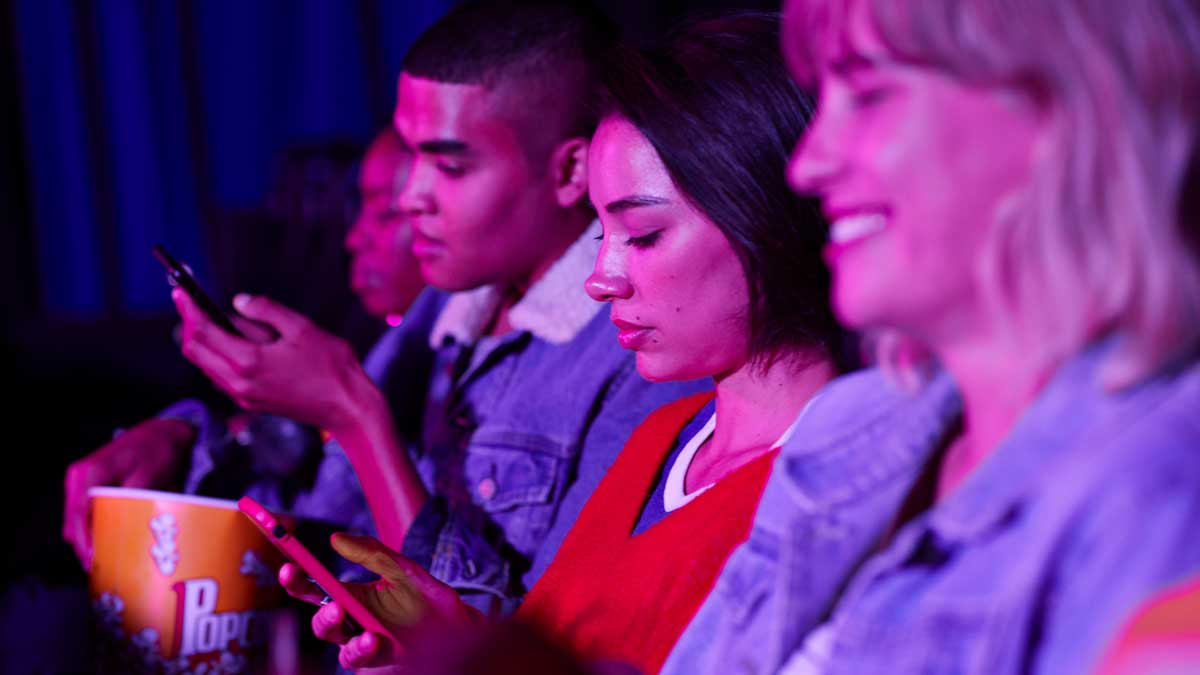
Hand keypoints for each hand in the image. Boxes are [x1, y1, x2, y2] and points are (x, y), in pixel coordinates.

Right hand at [62, 417, 194, 569]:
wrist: (163, 432)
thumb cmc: (158, 451)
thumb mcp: (148, 478)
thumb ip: (131, 504)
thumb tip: (124, 535)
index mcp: (88, 474)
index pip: (77, 518)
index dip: (84, 544)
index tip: (94, 564)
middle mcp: (78, 478)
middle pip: (73, 524)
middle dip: (86, 548)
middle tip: (105, 569)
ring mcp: (82, 482)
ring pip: (78, 521)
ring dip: (90, 540)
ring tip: (109, 562)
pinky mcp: (90, 486)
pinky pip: (87, 514)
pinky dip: (96, 529)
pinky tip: (111, 543)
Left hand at [174, 290, 367, 430]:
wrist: (347, 407)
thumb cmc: (332, 367)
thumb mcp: (302, 328)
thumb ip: (267, 310)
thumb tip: (239, 301)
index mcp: (249, 361)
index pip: (203, 332)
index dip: (189, 308)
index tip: (181, 290)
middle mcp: (239, 383)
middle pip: (195, 352)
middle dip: (188, 323)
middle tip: (189, 301)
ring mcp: (244, 396)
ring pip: (205, 366)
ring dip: (201, 341)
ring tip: (207, 317)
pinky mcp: (252, 402)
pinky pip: (220, 377)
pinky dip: (215, 357)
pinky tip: (229, 343)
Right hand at [280, 533, 479, 670]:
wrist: (460, 630)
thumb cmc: (429, 600)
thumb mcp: (405, 570)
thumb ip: (373, 554)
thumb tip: (335, 538)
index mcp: (354, 596)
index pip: (316, 587)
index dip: (297, 578)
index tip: (288, 564)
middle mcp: (353, 621)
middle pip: (320, 619)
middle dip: (318, 611)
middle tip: (331, 602)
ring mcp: (362, 643)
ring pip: (336, 641)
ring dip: (336, 628)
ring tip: (347, 615)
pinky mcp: (376, 662)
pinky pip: (356, 659)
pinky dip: (361, 648)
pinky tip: (373, 639)